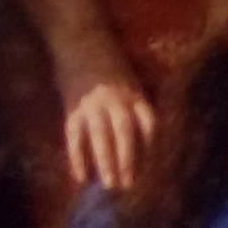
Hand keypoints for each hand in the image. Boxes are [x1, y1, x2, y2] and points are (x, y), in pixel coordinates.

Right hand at [58, 53, 158, 191]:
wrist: (81, 43)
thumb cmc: (110, 66)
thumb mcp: (133, 81)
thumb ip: (139, 106)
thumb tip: (150, 142)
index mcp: (134, 93)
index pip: (148, 122)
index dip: (152, 146)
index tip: (156, 167)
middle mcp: (115, 99)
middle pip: (124, 131)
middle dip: (128, 159)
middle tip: (130, 184)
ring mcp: (92, 104)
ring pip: (100, 136)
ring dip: (105, 162)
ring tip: (110, 185)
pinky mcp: (71, 109)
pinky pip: (74, 137)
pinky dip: (77, 158)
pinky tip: (80, 178)